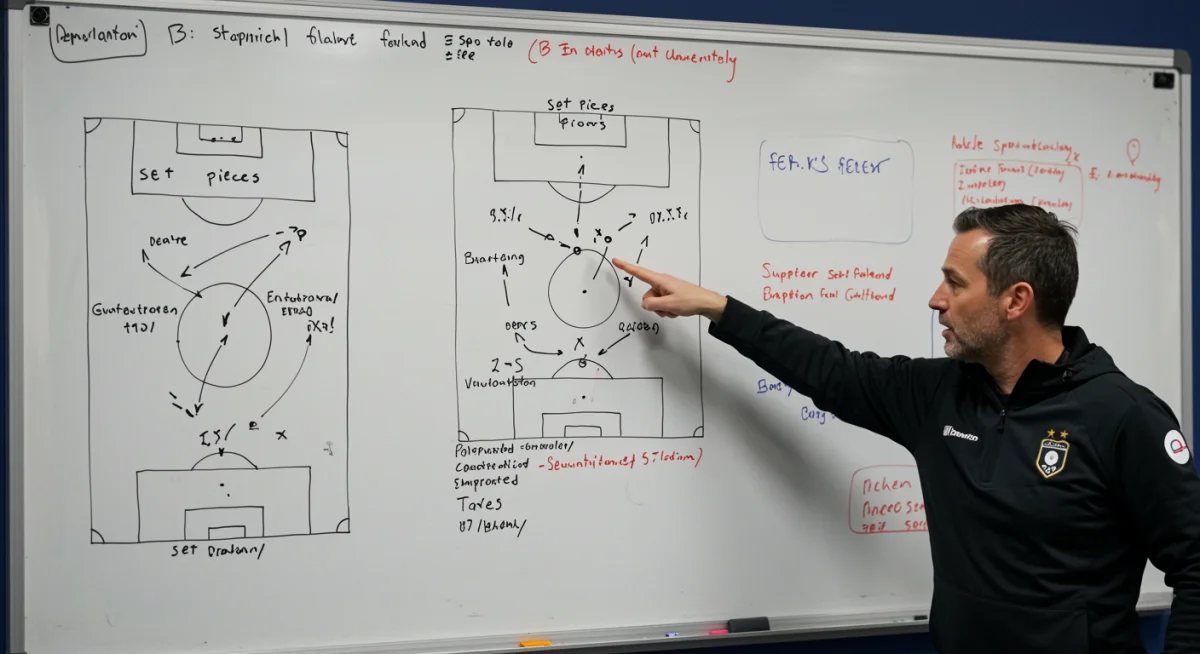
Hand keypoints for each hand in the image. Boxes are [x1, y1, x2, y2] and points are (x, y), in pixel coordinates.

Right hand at [612, 258, 726, 321]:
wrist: (707, 303)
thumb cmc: (690, 300)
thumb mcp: (668, 305)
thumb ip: (652, 304)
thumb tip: (644, 304)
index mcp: (660, 280)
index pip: (639, 272)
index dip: (626, 267)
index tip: (616, 260)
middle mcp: (662, 282)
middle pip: (647, 296)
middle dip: (654, 305)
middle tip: (668, 308)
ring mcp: (666, 289)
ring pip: (654, 302)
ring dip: (662, 309)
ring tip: (674, 309)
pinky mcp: (671, 295)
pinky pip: (662, 304)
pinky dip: (667, 309)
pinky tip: (676, 310)